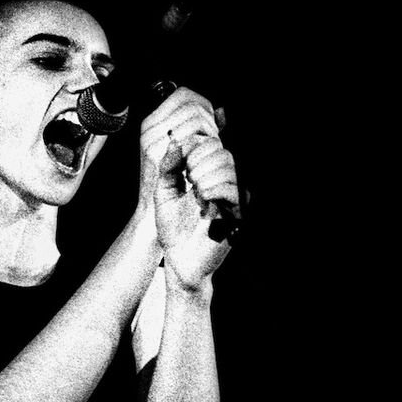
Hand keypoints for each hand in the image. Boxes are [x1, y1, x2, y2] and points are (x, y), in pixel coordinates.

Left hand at [139, 87, 238, 290]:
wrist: (180, 260)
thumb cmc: (172, 228)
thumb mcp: (164, 192)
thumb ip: (168, 167)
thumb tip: (175, 141)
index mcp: (205, 175)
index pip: (209, 144)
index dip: (194, 147)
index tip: (179, 165)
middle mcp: (222, 183)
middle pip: (221, 152)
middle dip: (200, 160)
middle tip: (188, 178)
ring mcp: (232, 197)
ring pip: (228, 168)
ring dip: (206, 174)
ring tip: (194, 190)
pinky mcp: (238, 213)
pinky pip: (233, 190)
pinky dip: (215, 189)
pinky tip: (202, 200)